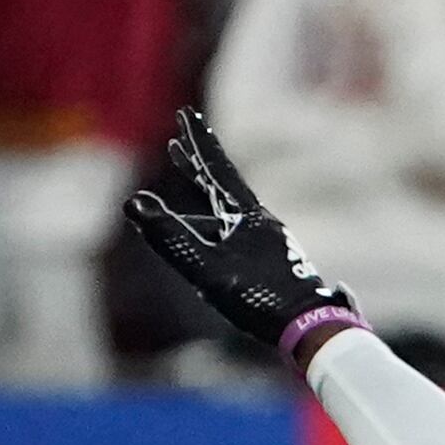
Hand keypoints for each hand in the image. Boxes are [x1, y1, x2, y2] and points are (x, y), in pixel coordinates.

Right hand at [123, 109, 364, 361]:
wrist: (311, 328)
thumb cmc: (260, 298)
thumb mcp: (207, 267)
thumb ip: (170, 236)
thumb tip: (133, 201)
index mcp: (249, 217)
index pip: (219, 170)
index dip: (200, 144)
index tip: (188, 115)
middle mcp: (262, 223)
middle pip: (224, 185)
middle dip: (199, 163)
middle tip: (179, 141)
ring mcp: (269, 242)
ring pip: (231, 208)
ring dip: (206, 192)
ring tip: (187, 175)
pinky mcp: (273, 262)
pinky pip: (238, 231)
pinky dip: (218, 221)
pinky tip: (215, 230)